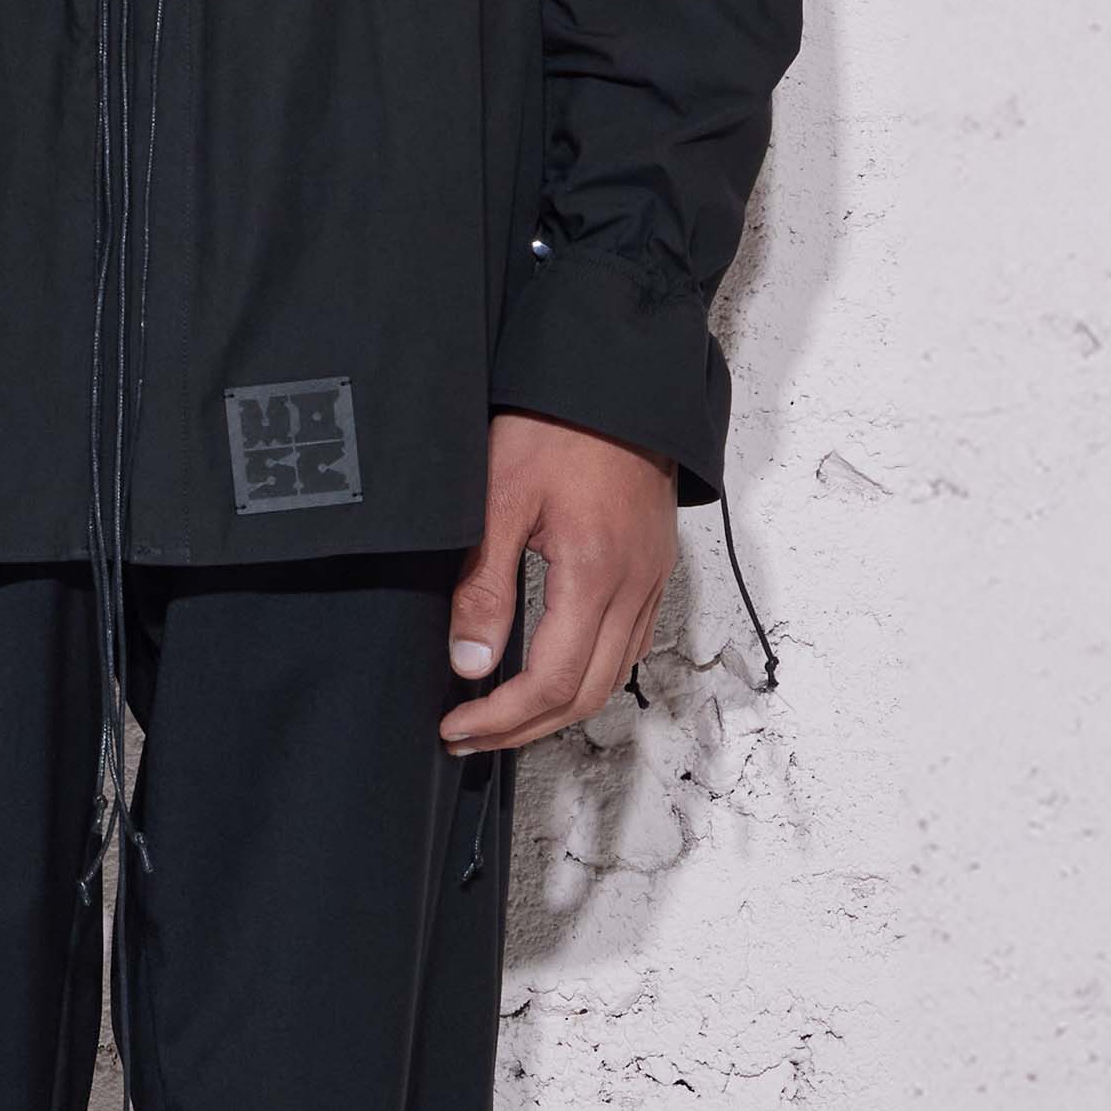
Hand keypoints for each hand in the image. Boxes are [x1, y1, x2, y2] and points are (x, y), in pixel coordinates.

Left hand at [444, 414, 680, 750]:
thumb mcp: (500, 498)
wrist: (616, 375)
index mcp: (596, 573)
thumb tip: (470, 664)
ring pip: (615, 676)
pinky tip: (553, 668)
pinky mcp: (654, 564)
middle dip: (525, 728)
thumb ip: (485, 587)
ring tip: (503, 714)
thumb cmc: (558, 423)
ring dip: (559, 707)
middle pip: (589, 695)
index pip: (552, 681)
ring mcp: (652, 576)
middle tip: (468, 735)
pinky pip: (630, 643)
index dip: (502, 718)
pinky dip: (590, 673)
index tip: (456, 725)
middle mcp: (635, 585)